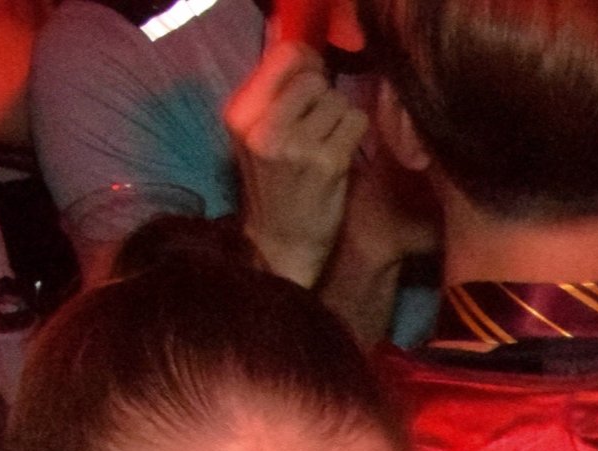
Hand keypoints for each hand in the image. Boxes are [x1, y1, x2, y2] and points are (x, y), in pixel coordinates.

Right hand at [225, 35, 367, 289]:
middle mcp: (264, 127)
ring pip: (338, 100)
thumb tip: (310, 56)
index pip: (283, 57)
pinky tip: (342, 155)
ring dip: (341, 118)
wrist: (281, 245)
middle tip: (320, 125)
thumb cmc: (274, 188)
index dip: (306, 64)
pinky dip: (356, 134)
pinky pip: (356, 121)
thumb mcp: (256, 138)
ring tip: (328, 144)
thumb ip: (274, 97)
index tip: (312, 81)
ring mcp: (296, 145)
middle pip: (314, 79)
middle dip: (324, 97)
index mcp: (240, 115)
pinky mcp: (328, 162)